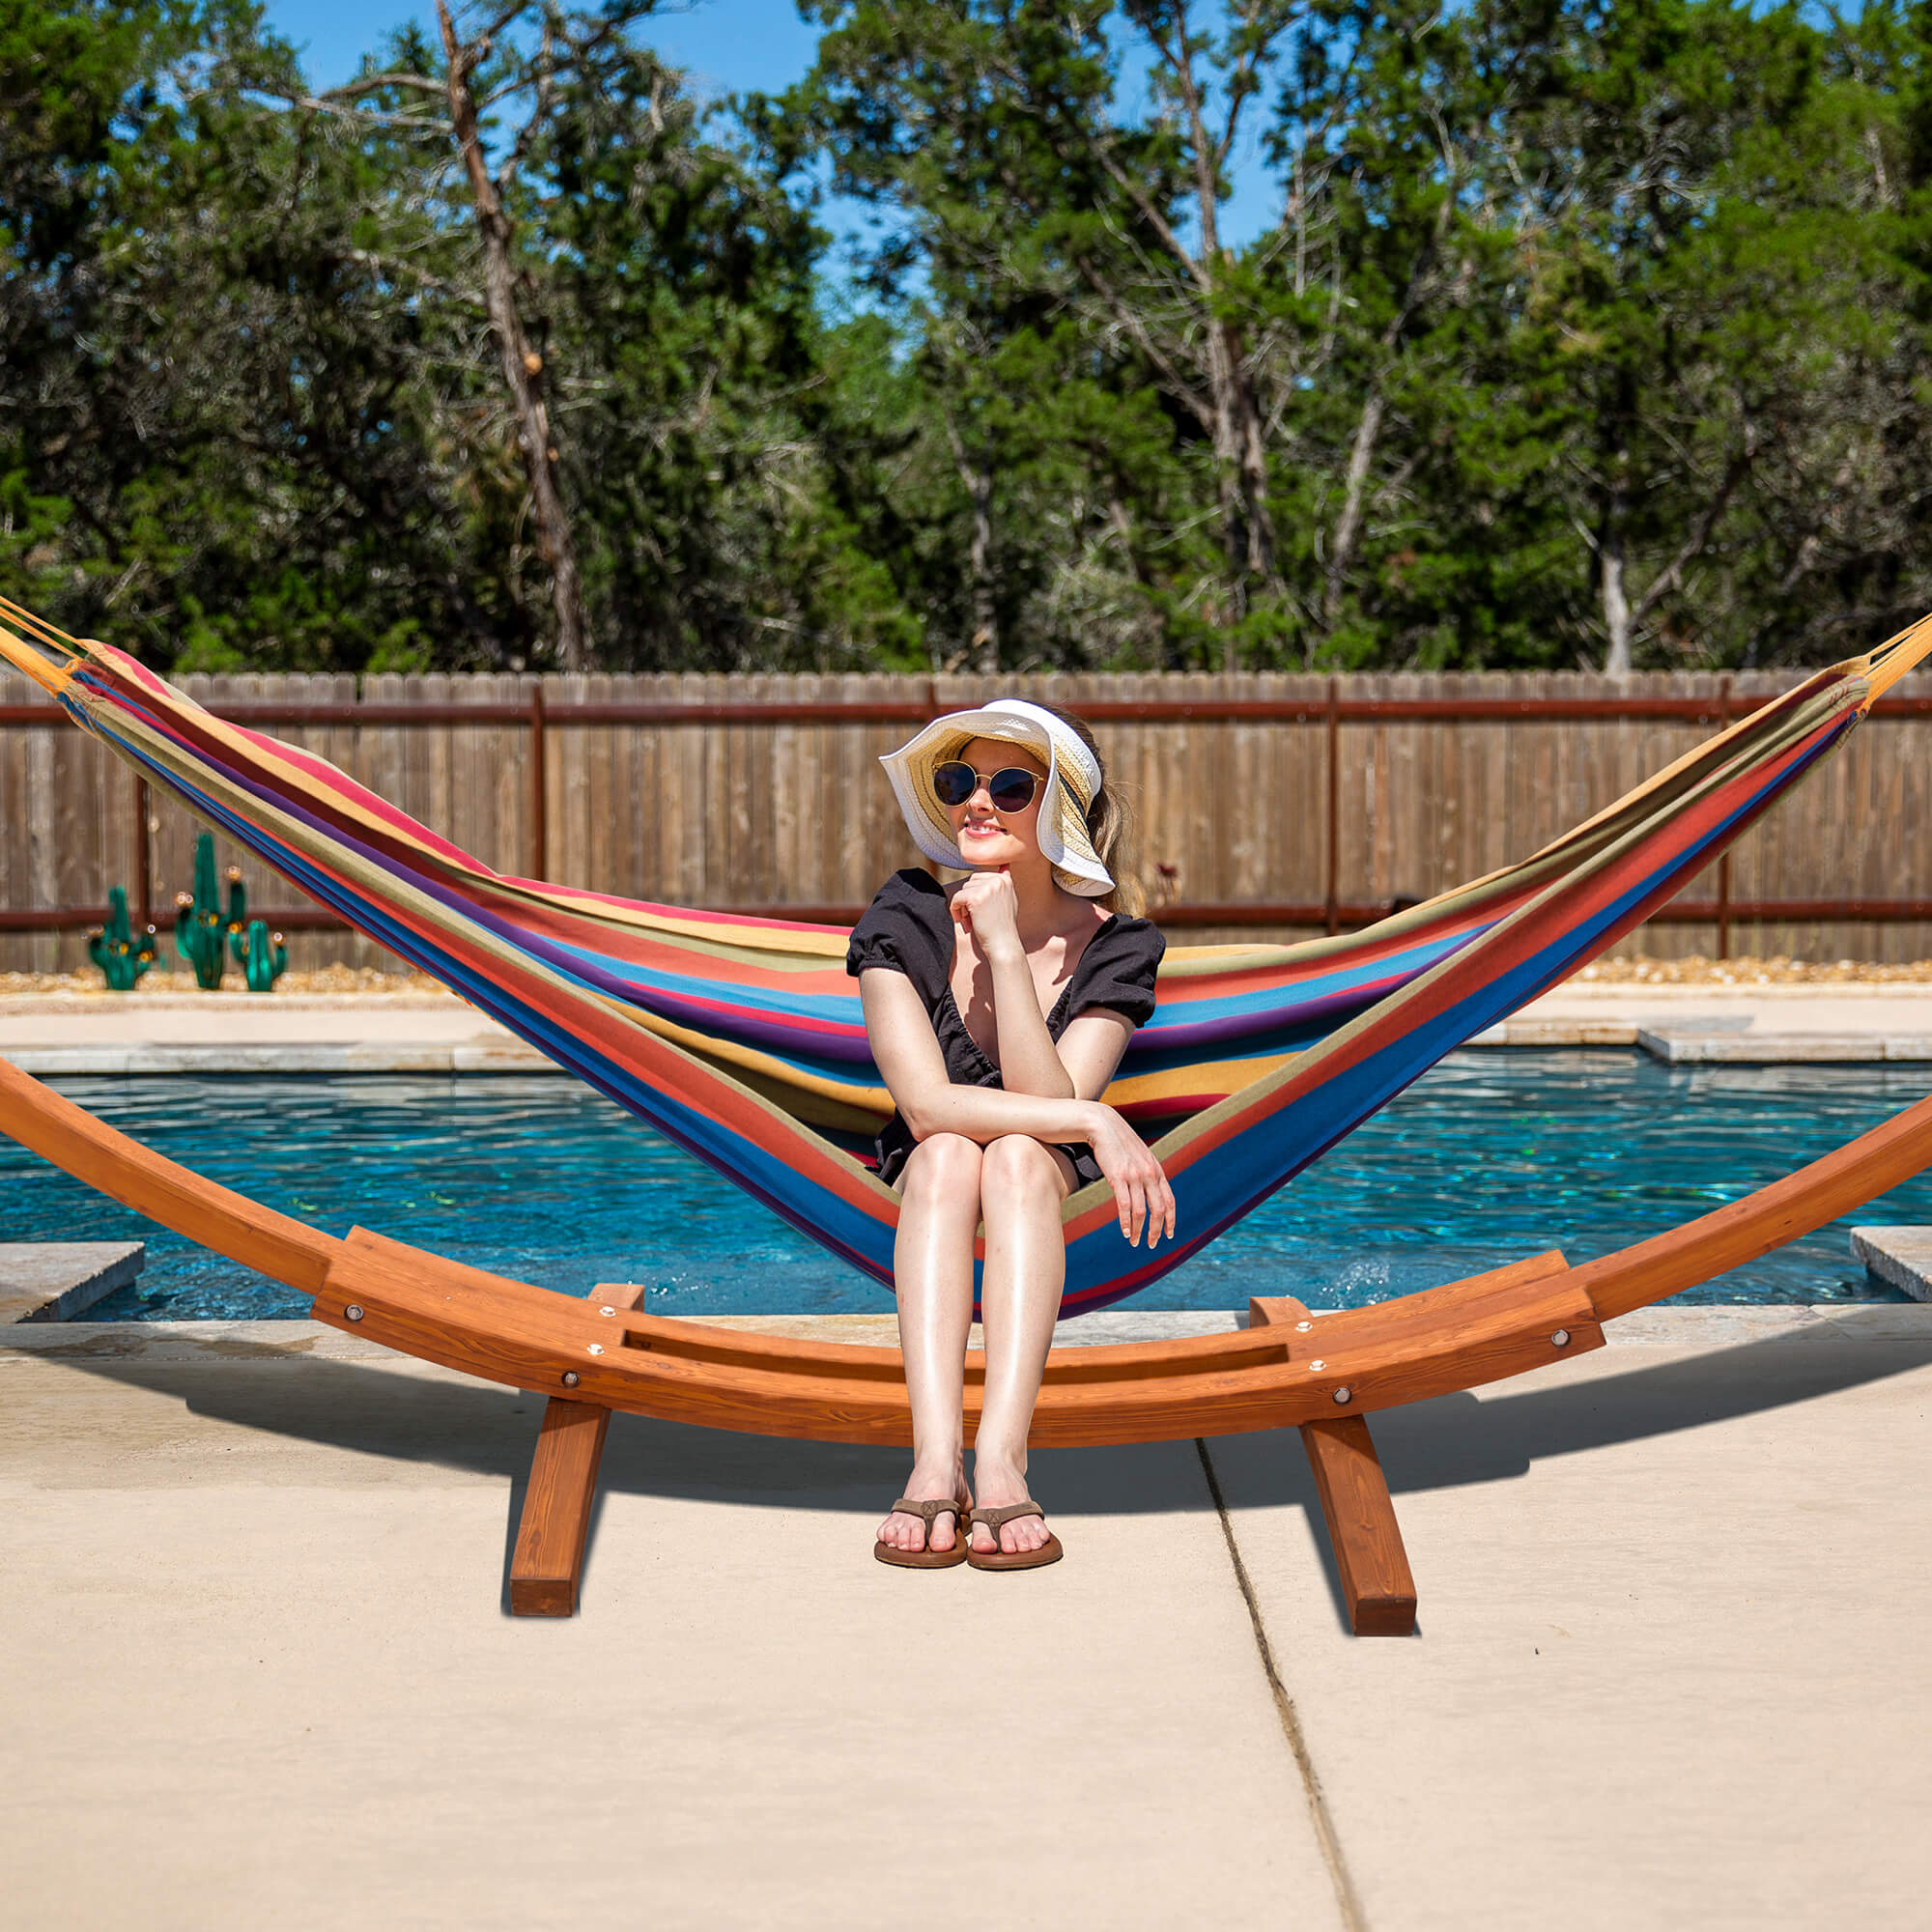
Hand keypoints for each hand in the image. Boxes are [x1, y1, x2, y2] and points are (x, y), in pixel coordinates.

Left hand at [949, 868, 1021, 958]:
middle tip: (972, 917)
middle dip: (968, 899)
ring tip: (971, 921)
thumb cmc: (1003, 927)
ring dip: (962, 906)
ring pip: (962, 890)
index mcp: (1006, 879)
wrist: (1003, 944)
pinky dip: (955, 910)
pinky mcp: (976, 897)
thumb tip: (1005, 865)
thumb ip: (1003, 884)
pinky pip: (956, 898)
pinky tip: (964, 922)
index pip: (980, 877)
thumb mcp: (1009, 900)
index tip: (980, 910)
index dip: (975, 894)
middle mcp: (998, 880)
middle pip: (970, 882)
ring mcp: (987, 887)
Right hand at [1082, 1102, 1176, 1250]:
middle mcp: (1149, 1173)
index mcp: (1157, 1170)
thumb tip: (1150, 1189)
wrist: (1102, 1125)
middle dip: (1156, 1230)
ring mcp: (1134, 1175)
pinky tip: (1125, 1232)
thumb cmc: (1119, 1142)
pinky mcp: (1118, 1177)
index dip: (1171, 1220)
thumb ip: (1147, 1171)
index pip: (1170, 1200)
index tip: (1168, 1235)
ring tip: (1135, 1242)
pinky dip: (1126, 1222)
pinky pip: (1124, 1205)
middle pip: (1159, 1209)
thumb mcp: (1139, 1155)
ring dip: (1139, 1230)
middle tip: (1151, 1244)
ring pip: (1142, 1211)